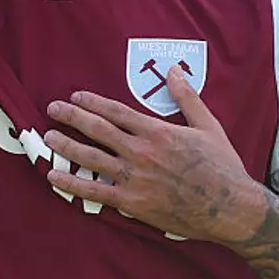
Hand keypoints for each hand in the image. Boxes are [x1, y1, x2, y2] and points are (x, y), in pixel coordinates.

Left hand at [44, 65, 265, 243]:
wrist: (230, 207)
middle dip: (72, 117)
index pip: (117, 112)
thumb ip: (187, 98)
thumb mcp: (208, 126)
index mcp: (158, 132)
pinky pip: (96, 192)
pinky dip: (73, 184)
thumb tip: (174, 70)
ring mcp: (135, 178)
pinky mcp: (133, 203)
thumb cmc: (222, 166)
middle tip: (52, 109)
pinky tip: (54, 177)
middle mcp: (142, 152)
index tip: (76, 96)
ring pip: (92, 158)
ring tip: (47, 138)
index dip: (93, 103)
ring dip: (66, 147)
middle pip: (98, 130)